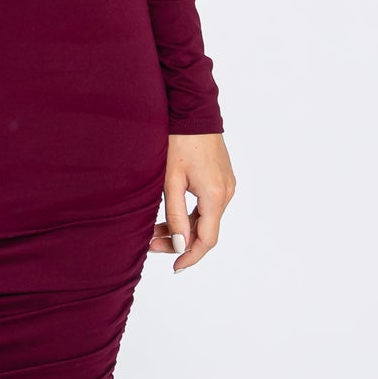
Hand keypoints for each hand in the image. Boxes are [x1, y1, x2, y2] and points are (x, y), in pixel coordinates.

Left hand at [150, 133, 235, 271]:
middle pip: (205, 231)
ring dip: (182, 228)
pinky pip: (207, 207)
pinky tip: (168, 217)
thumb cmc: (178, 142)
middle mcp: (226, 193)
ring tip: (153, 231)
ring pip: (205, 219)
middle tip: (151, 244)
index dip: (191, 256)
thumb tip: (180, 244)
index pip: (207, 239)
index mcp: (215, 195)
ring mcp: (226, 186)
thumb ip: (175, 215)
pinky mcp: (221, 180)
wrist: (192, 111)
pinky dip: (188, 216)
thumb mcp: (171, 181)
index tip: (174, 267)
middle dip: (179, 242)